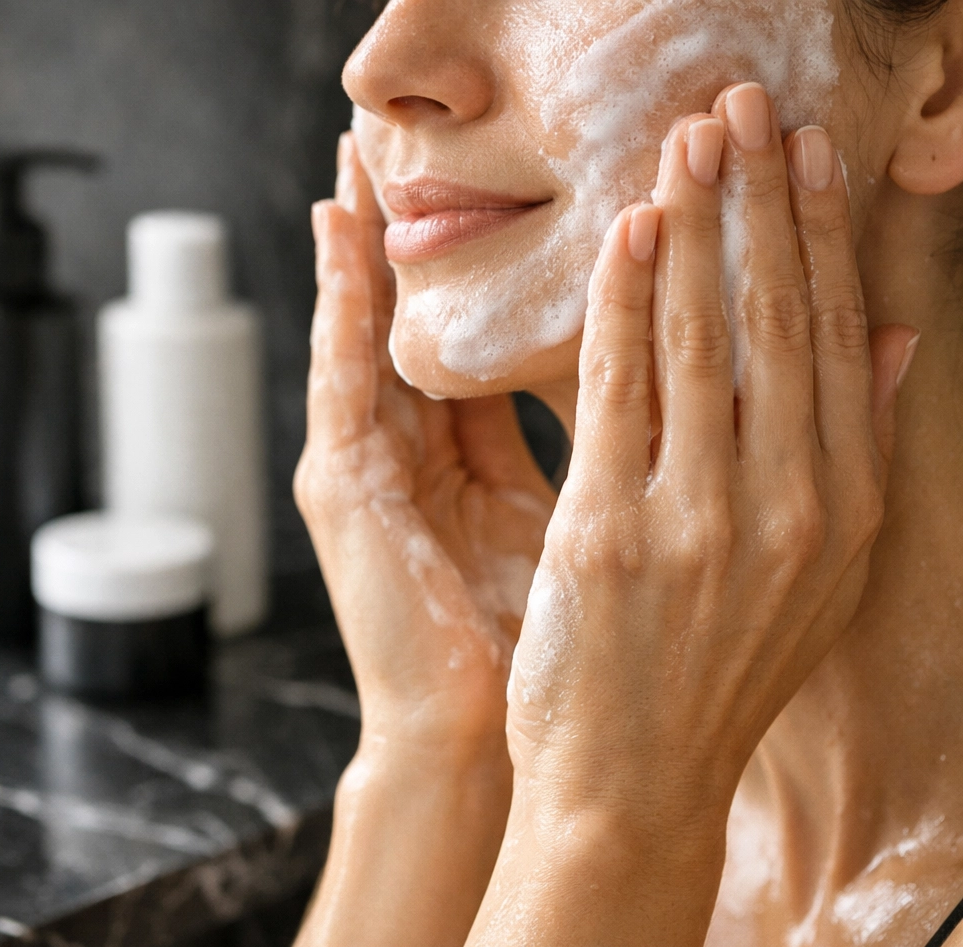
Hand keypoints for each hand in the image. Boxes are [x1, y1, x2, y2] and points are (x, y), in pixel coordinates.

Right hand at [296, 134, 556, 753]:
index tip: (512, 192)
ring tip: (360, 154)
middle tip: (414, 144)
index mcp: (466, 467)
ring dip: (365, 246)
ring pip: (363, 334)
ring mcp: (365, 472)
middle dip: (416, 239)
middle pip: (412, 325)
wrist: (480, 740)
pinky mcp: (338, 491)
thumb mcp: (579, 518)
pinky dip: (339, 304)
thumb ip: (600, 439)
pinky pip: (338, 375)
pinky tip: (342, 230)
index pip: (476, 345)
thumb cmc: (544, 644)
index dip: (488, 270)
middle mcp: (409, 458)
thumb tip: (670, 370)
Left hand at [506, 84, 920, 823]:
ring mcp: (700, 521)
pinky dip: (629, 303)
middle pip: (781, 320)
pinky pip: (623, 390)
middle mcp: (788, 508)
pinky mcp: (612, 534)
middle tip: (745, 104)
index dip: (823, 236)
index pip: (838, 341)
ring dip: (700, 225)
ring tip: (693, 138)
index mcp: (843, 511)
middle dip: (762, 200)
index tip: (807, 154)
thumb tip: (894, 336)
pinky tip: (631, 233)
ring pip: (706, 338)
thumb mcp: (808, 578)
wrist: (632, 784)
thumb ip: (848, 454)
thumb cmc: (708, 676)